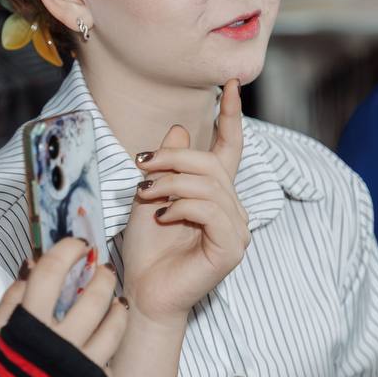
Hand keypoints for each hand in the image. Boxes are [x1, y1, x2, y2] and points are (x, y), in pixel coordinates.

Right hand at [0, 237, 126, 367]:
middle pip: (93, 296)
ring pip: (115, 324)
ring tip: (115, 300)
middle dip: (102, 275)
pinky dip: (114, 338)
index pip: (51, 274)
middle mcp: (60, 344)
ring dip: (118, 305)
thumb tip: (31, 270)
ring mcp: (83, 366)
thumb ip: (11, 302)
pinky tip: (111, 332)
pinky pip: (113, 354)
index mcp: (28, 327)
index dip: (67, 251)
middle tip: (102, 269)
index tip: (77, 245)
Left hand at [122, 80, 249, 326]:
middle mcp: (231, 209)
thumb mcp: (150, 195)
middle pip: (212, 163)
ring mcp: (235, 230)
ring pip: (209, 185)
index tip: (230, 84)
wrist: (143, 292)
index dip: (231, 116)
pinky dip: (182, 208)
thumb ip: (167, 165)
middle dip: (174, 159)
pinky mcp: (230, 248)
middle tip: (142, 167)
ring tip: (148, 197)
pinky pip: (210, 211)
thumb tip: (181, 129)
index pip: (229, 148)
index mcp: (215, 193)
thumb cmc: (147, 248)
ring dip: (171, 185)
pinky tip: (162, 217)